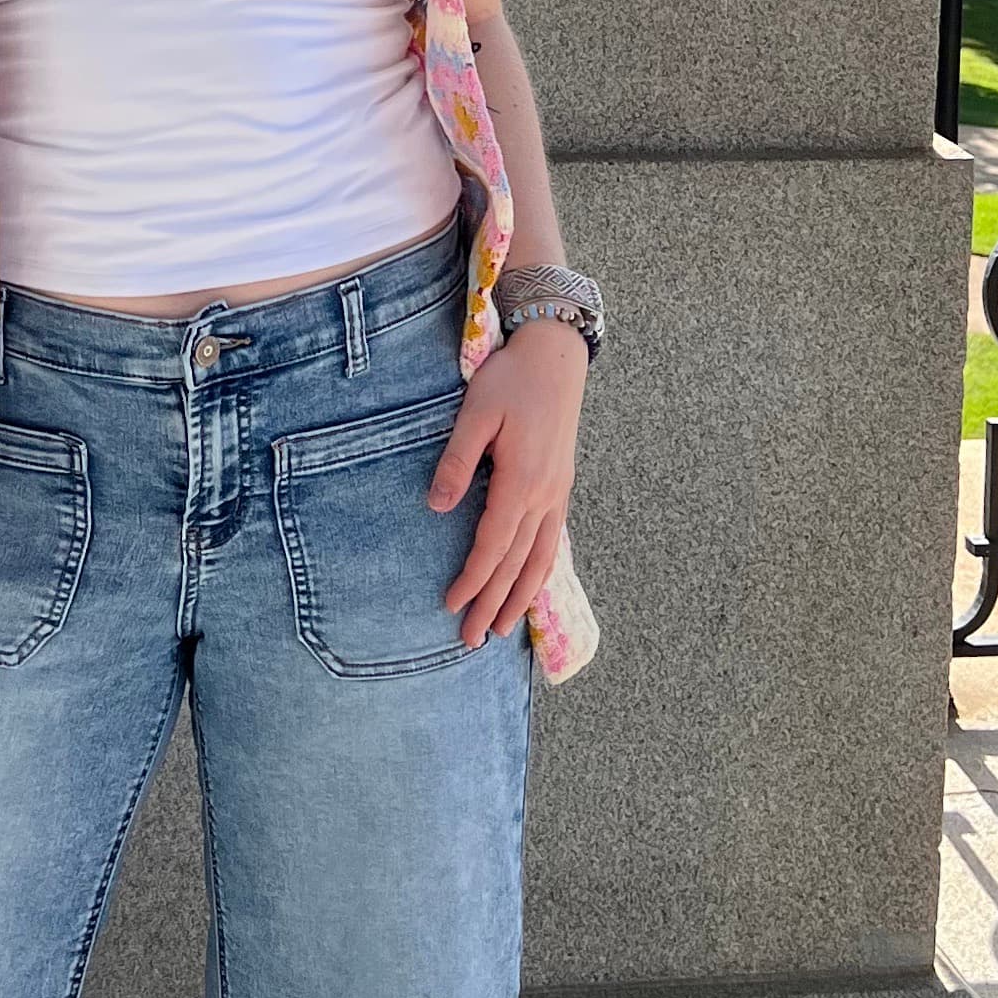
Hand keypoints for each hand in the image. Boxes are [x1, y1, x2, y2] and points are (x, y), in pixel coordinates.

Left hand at [429, 317, 586, 647]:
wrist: (556, 357)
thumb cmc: (511, 380)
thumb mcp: (475, 414)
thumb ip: (457, 462)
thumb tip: (436, 507)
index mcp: (521, 481)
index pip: (494, 545)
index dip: (473, 579)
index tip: (452, 605)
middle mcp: (545, 496)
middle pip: (518, 564)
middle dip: (494, 604)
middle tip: (472, 640)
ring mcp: (558, 494)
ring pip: (540, 560)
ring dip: (521, 598)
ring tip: (503, 629)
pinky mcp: (561, 487)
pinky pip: (553, 543)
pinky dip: (540, 573)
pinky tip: (530, 586)